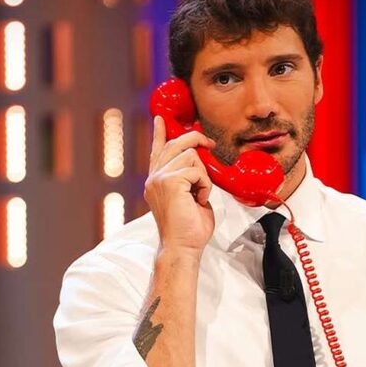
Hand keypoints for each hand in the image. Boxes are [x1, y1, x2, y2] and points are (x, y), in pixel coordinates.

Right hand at [144, 115, 215, 255]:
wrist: (183, 247)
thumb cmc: (189, 229)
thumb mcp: (190, 197)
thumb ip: (190, 179)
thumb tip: (200, 163)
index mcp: (157, 181)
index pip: (157, 151)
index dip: (160, 133)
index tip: (160, 119)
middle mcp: (154, 178)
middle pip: (176, 144)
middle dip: (196, 140)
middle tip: (210, 145)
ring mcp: (159, 179)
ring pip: (190, 155)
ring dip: (203, 175)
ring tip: (200, 194)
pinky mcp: (170, 182)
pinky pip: (196, 170)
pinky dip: (204, 184)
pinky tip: (199, 199)